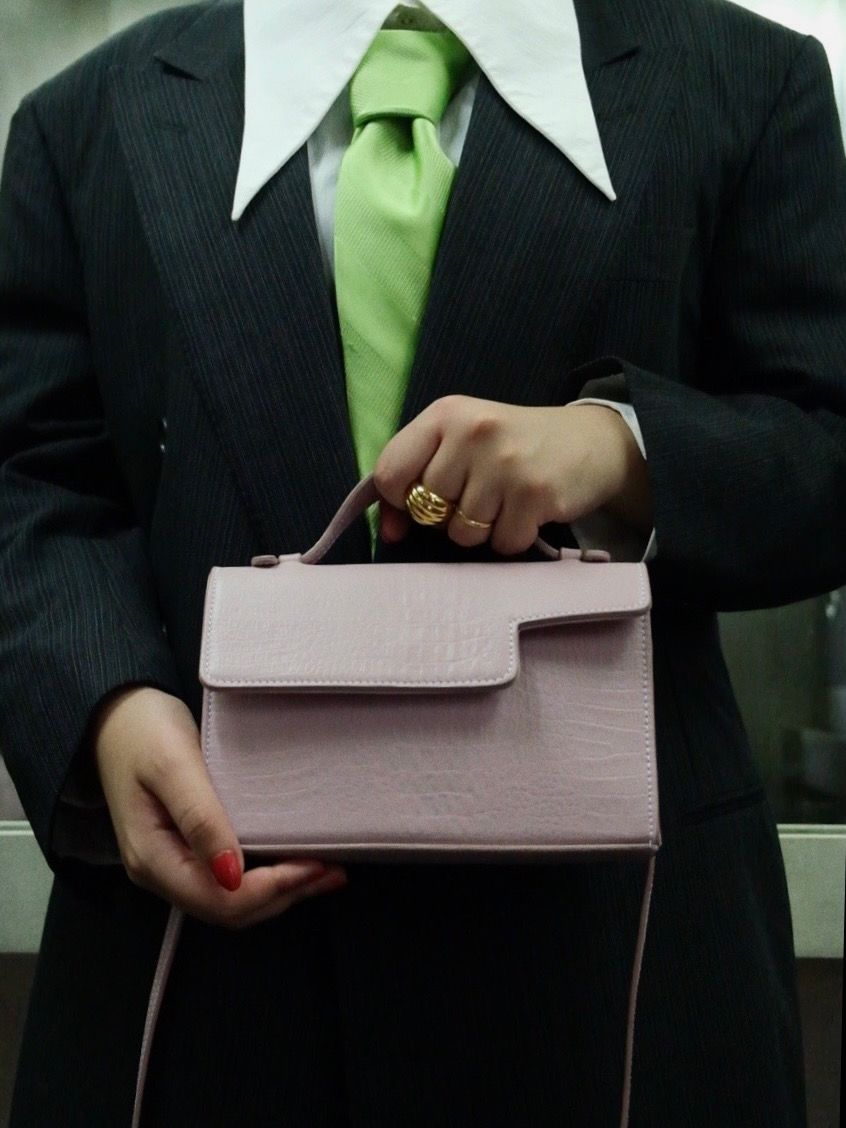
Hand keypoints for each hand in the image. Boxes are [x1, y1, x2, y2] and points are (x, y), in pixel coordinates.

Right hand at [94, 686, 346, 928]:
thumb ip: (201, 819)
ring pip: (230, 899)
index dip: (272, 890)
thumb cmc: (141, 731)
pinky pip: (227, 879)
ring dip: (279, 891)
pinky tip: (291, 861)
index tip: (314, 864)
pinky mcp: (184, 848)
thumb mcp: (173, 766)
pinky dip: (264, 877)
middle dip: (283, 896)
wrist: (114, 712)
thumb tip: (233, 875)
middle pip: (228, 909)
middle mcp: (160, 871)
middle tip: (332, 871)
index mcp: (152, 858)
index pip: (220, 900)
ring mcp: (171, 862)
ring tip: (324, 871)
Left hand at [374, 396, 651, 553]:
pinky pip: (501, 543)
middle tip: (479, 495)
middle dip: (448, 515)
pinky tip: (526, 513)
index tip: (416, 505)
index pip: (390, 471)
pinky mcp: (535, 493)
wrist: (592, 441)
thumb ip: (417, 475)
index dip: (397, 501)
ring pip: (462, 533)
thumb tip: (388, 530)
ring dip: (482, 530)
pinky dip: (511, 538)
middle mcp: (473, 431)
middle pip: (428, 508)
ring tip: (505, 502)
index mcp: (445, 413)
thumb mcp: (461, 441)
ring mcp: (505, 462)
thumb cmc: (513, 446)